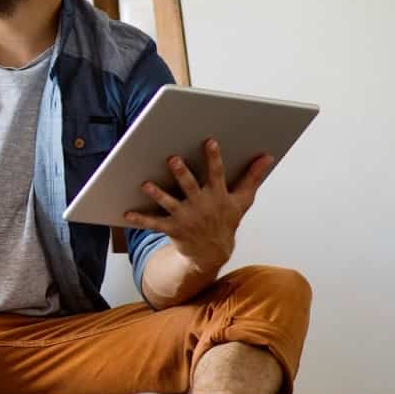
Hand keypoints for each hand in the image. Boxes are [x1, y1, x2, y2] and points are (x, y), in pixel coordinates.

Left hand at [123, 138, 273, 274]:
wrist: (214, 252)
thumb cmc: (226, 220)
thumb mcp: (242, 200)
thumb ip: (252, 177)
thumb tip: (268, 156)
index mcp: (218, 195)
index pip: (216, 174)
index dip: (214, 158)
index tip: (209, 141)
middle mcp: (202, 205)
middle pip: (190, 186)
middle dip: (182, 174)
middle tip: (172, 159)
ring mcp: (186, 217)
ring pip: (169, 204)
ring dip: (157, 194)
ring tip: (145, 184)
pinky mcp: (172, 229)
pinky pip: (154, 223)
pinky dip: (140, 219)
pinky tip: (126, 213)